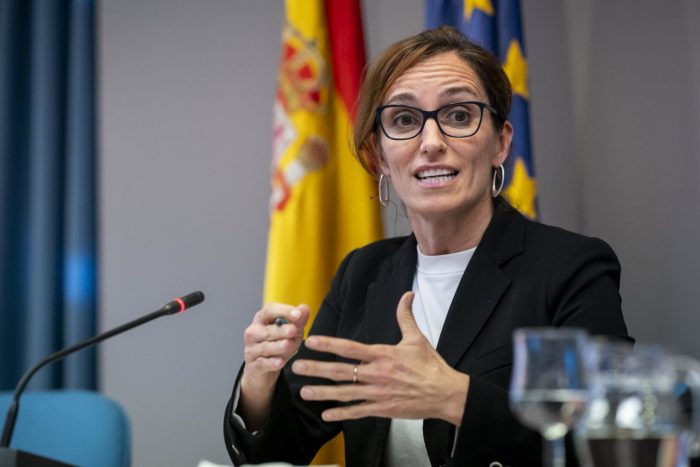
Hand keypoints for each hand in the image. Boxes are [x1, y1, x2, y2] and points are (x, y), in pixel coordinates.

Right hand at [242, 302, 310, 390]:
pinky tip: (280, 362)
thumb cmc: (278, 345)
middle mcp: (253, 332)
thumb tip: (304, 307)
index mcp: (262, 319)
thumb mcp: (292, 333)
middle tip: (293, 330)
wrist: (265, 369)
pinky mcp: (253, 366)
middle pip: (267, 330)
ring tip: (288, 344)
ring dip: (278, 346)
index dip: (283, 311)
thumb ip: (298, 320)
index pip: (269, 310)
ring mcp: (251, 349)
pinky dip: (272, 363)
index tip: (298, 314)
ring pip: (265, 347)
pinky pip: (263, 363)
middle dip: (281, 330)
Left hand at [291, 292, 468, 425]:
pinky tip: (326, 414)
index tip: (311, 342)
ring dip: (323, 393)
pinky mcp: (383, 409)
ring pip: (345, 393)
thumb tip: (407, 294)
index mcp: (382, 354)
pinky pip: (357, 412)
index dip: (328, 344)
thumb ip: (406, 316)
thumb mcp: (417, 338)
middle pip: (341, 371)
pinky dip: (341, 414)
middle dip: (316, 369)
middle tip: (296, 367)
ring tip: (304, 392)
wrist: (446, 394)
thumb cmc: (431, 366)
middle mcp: (377, 374)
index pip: (350, 347)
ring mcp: (378, 393)